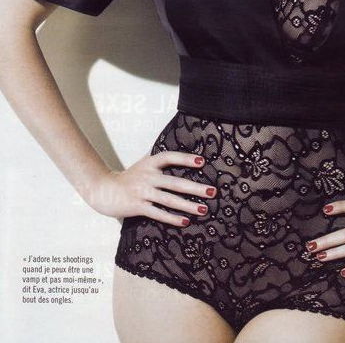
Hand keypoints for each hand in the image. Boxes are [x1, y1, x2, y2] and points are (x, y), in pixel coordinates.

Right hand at [84, 151, 217, 226]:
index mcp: (150, 162)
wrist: (104, 190)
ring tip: (203, 209)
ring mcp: (143, 192)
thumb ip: (159, 160)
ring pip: (169, 199)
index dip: (185, 158)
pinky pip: (158, 213)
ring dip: (188, 205)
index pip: (170, 157)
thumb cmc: (129, 178)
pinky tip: (185, 221)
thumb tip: (182, 152)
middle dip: (195, 188)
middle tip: (212, 192)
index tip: (202, 161)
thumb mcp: (143, 164)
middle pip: (175, 182)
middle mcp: (147, 176)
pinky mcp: (138, 206)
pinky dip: (172, 218)